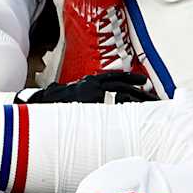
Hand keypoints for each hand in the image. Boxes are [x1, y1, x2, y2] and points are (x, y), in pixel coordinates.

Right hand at [21, 69, 155, 104]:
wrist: (39, 106)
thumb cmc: (55, 102)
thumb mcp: (73, 92)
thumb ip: (87, 92)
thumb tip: (98, 97)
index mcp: (90, 81)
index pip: (115, 77)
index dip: (131, 78)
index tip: (144, 81)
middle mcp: (92, 85)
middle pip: (122, 87)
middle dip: (139, 91)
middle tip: (154, 96)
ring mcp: (92, 96)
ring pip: (121, 96)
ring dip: (136, 100)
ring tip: (149, 105)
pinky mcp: (90, 106)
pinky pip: (111, 110)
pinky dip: (123, 110)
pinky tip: (135, 115)